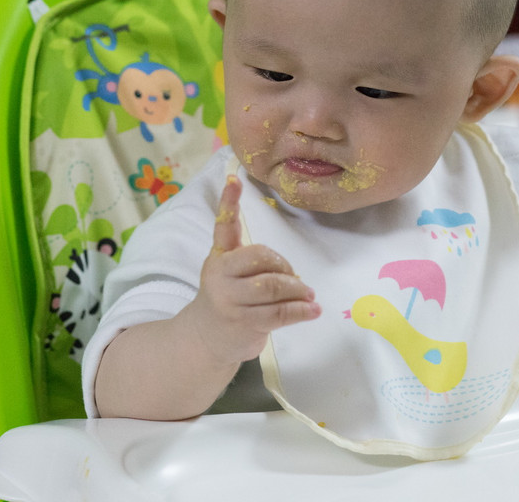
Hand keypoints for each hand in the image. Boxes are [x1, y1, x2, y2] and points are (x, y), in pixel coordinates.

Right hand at [187, 175, 320, 363]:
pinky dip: (301, 311)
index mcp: (219, 258)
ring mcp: (230, 300)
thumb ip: (251, 263)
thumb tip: (291, 272)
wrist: (205, 339)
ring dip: (297, 290)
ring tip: (308, 294)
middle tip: (296, 278)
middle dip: (285, 267)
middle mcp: (220, 275)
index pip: (224, 227)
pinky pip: (280, 313)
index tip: (235, 178)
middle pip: (261, 257)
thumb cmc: (228, 300)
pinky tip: (313, 310)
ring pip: (273, 287)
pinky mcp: (244, 323)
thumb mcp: (229, 275)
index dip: (229, 202)